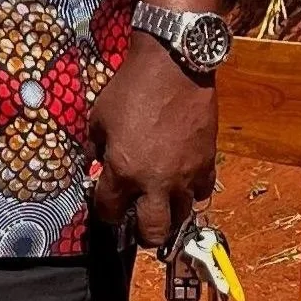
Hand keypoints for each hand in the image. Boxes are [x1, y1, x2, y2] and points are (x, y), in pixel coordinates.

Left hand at [88, 46, 217, 255]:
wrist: (173, 66)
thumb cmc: (130, 88)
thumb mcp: (98, 117)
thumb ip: (95, 147)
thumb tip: (94, 164)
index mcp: (123, 170)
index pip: (110, 211)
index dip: (105, 211)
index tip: (106, 205)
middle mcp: (155, 181)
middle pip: (152, 232)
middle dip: (142, 234)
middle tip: (138, 223)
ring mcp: (184, 175)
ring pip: (181, 215)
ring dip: (169, 213)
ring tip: (161, 203)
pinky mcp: (206, 163)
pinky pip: (202, 191)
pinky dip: (192, 191)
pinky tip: (184, 181)